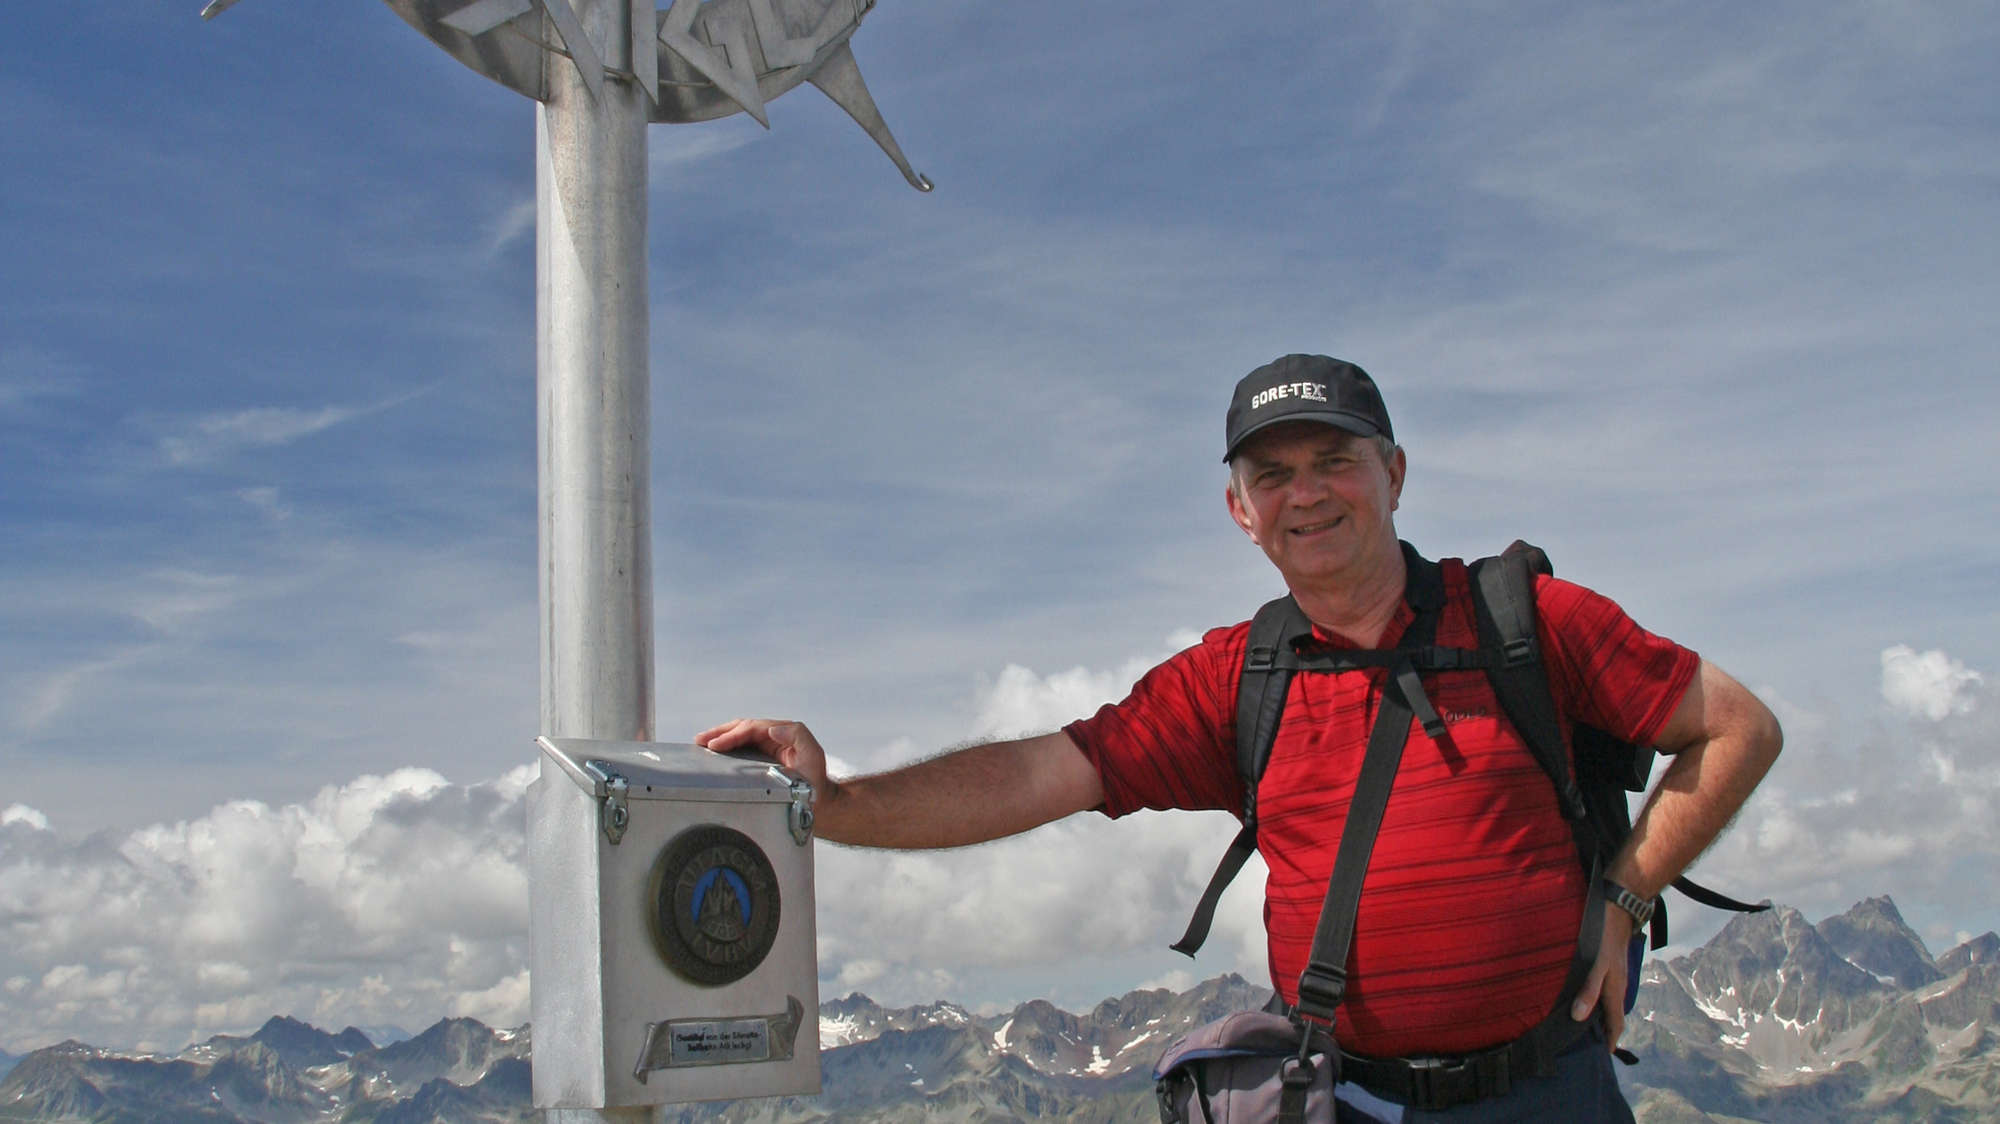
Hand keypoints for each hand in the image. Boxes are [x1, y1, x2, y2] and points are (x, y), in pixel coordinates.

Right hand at [696, 718, 832, 795]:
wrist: (819, 802)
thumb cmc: (815, 782)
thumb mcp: (813, 756)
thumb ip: (798, 736)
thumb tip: (772, 728)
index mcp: (784, 733)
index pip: (753, 729)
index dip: (733, 735)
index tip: (716, 745)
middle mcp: (774, 738)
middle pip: (743, 728)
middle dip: (721, 733)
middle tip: (701, 740)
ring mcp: (767, 748)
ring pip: (739, 737)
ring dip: (720, 738)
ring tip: (701, 743)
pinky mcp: (761, 759)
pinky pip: (741, 749)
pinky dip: (726, 748)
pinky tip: (713, 752)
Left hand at [1570, 907, 1635, 1050]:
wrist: (1618, 909)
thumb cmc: (1606, 939)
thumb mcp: (1597, 967)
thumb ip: (1589, 991)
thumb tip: (1579, 1017)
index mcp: (1616, 991)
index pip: (1616, 1023)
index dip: (1610, 1039)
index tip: (1603, 1054)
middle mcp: (1618, 985)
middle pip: (1613, 1014)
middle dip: (1604, 1029)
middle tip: (1588, 1041)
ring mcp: (1615, 974)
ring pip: (1609, 1001)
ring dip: (1599, 1013)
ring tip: (1583, 1022)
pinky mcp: (1610, 964)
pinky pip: (1605, 988)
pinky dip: (1597, 997)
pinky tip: (1584, 993)